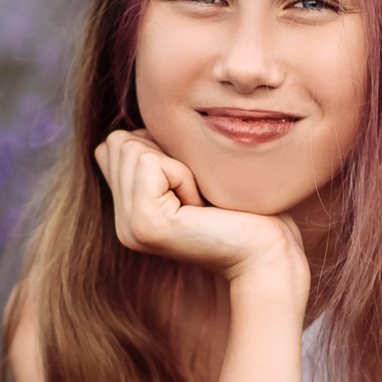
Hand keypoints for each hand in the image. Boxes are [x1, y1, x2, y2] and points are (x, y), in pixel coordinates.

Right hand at [94, 130, 304, 288]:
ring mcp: (130, 228)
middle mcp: (124, 224)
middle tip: (198, 196)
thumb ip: (157, 156)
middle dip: (167, 155)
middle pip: (119, 143)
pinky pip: (150, 163)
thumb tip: (137, 128)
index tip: (194, 186)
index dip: (162, 150)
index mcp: (131, 212)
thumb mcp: (192, 174)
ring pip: (132, 149)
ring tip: (200, 202)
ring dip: (177, 165)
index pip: (115, 145)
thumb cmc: (244, 209)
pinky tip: (200, 207)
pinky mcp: (145, 225)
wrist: (266, 253)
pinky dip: (183, 174)